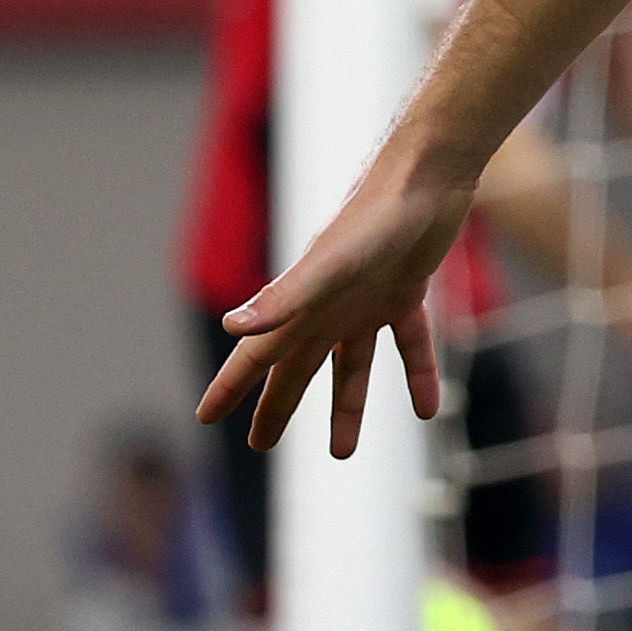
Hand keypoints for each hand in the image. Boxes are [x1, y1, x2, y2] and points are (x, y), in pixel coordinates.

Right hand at [199, 149, 470, 454]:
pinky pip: (410, 345)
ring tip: (341, 453)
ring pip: (350, 367)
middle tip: (258, 445)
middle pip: (296, 368)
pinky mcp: (406, 293)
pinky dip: (417, 377)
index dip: (230, 386)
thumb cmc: (374, 217)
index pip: (257, 355)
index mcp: (302, 304)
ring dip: (347, 408)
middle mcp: (328, 307)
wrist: (427, 176)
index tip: (204, 417)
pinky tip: (427, 410)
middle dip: (276, 406)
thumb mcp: (328, 266)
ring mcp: (366, 301)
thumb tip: (231, 330)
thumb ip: (283, 299)